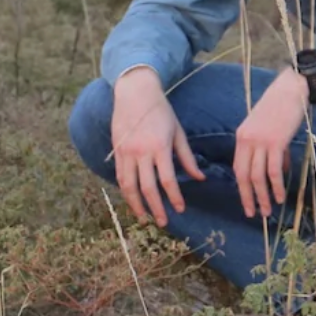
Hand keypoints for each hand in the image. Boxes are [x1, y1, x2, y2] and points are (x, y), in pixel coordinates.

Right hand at [110, 68, 205, 226]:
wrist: (135, 92)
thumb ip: (187, 157)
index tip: (180, 209)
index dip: (174, 197)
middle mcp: (141, 151)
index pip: (167, 179)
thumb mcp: (177, 131)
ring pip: (129, 186)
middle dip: (155, 208)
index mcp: (159, 146)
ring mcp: (126, 152)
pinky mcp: (116, 151)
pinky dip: (125, 191)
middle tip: (163, 223)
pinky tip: (132, 200)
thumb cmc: (161, 110)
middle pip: (147, 187)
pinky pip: (119, 176)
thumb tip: (199, 179)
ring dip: (136, 205)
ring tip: (144, 218)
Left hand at [233, 68, 309, 218]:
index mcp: (242, 136)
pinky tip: (281, 196)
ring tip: (268, 210)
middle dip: (248, 197)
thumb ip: (269, 150)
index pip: (238, 167)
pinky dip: (276, 186)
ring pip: (258, 176)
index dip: (242, 187)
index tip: (247, 201)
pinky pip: (273, 170)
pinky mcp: (275, 142)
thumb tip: (279, 172)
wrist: (290, 89)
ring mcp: (260, 141)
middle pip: (244, 175)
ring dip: (262, 196)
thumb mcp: (268, 129)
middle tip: (253, 214)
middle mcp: (247, 140)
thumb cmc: (281, 107)